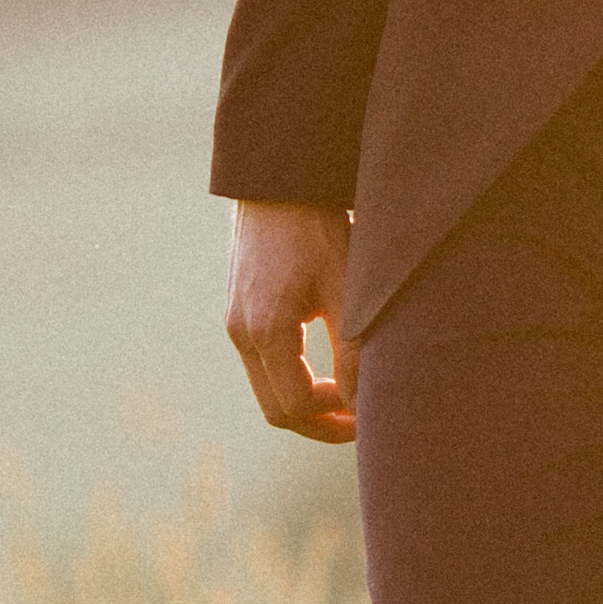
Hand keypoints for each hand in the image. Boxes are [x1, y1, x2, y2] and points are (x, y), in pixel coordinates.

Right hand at [226, 201, 356, 442]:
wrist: (279, 180)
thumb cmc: (318, 229)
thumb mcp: (346, 288)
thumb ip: (352, 350)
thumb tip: (360, 403)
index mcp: (264, 332)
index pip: (293, 407)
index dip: (332, 420)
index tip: (367, 413)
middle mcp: (241, 333)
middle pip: (275, 408)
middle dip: (318, 422)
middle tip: (360, 423)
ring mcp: (236, 322)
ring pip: (268, 386)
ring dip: (306, 400)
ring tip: (348, 398)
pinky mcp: (240, 309)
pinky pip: (264, 362)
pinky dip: (294, 375)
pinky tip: (328, 365)